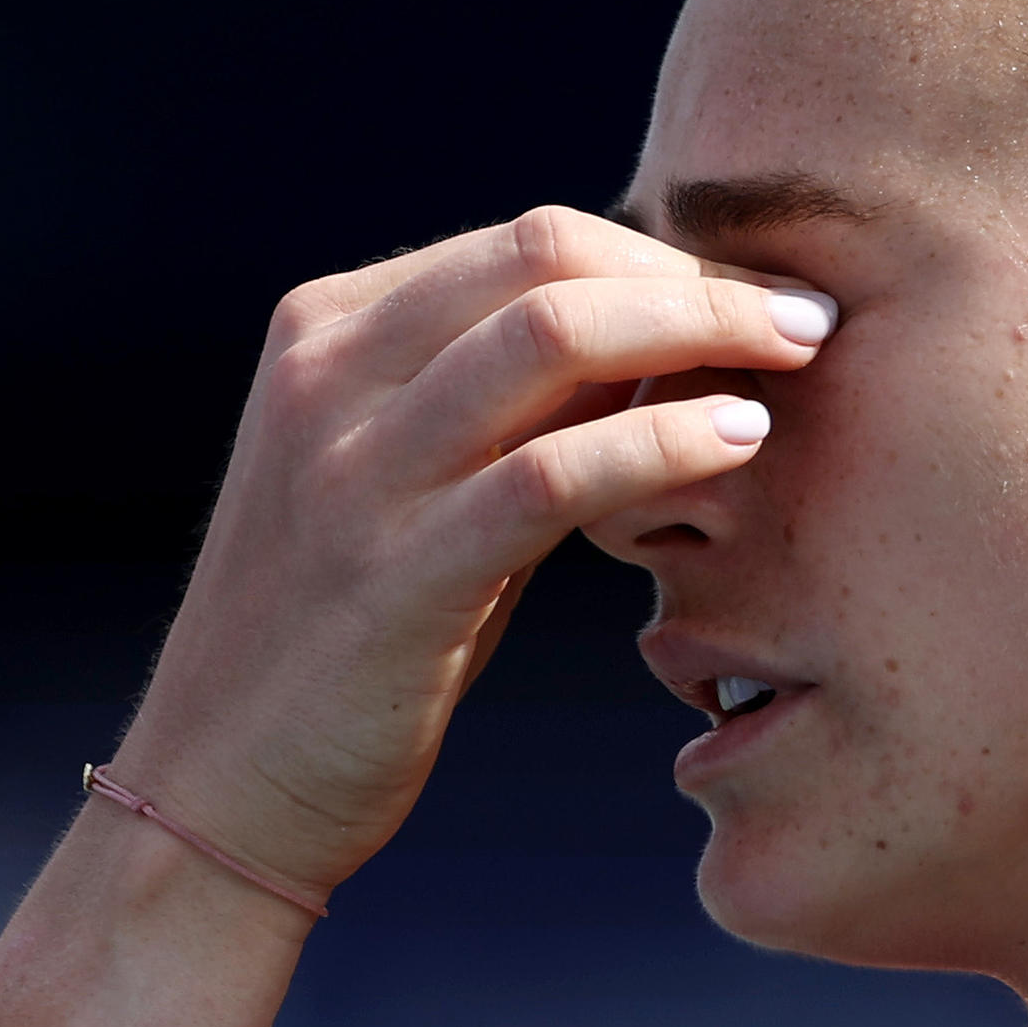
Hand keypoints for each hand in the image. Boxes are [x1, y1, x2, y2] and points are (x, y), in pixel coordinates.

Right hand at [110, 207, 833, 896]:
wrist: (220, 784)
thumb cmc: (351, 638)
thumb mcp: (419, 488)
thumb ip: (515, 409)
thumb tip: (668, 337)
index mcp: (329, 329)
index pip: (530, 241)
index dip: (668, 258)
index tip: (765, 298)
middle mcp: (327, 373)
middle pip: (546, 256)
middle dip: (699, 276)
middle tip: (807, 316)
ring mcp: (350, 469)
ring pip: (551, 335)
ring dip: (700, 333)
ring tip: (798, 362)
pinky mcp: (390, 573)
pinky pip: (549, 474)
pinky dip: (660, 442)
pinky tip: (738, 445)